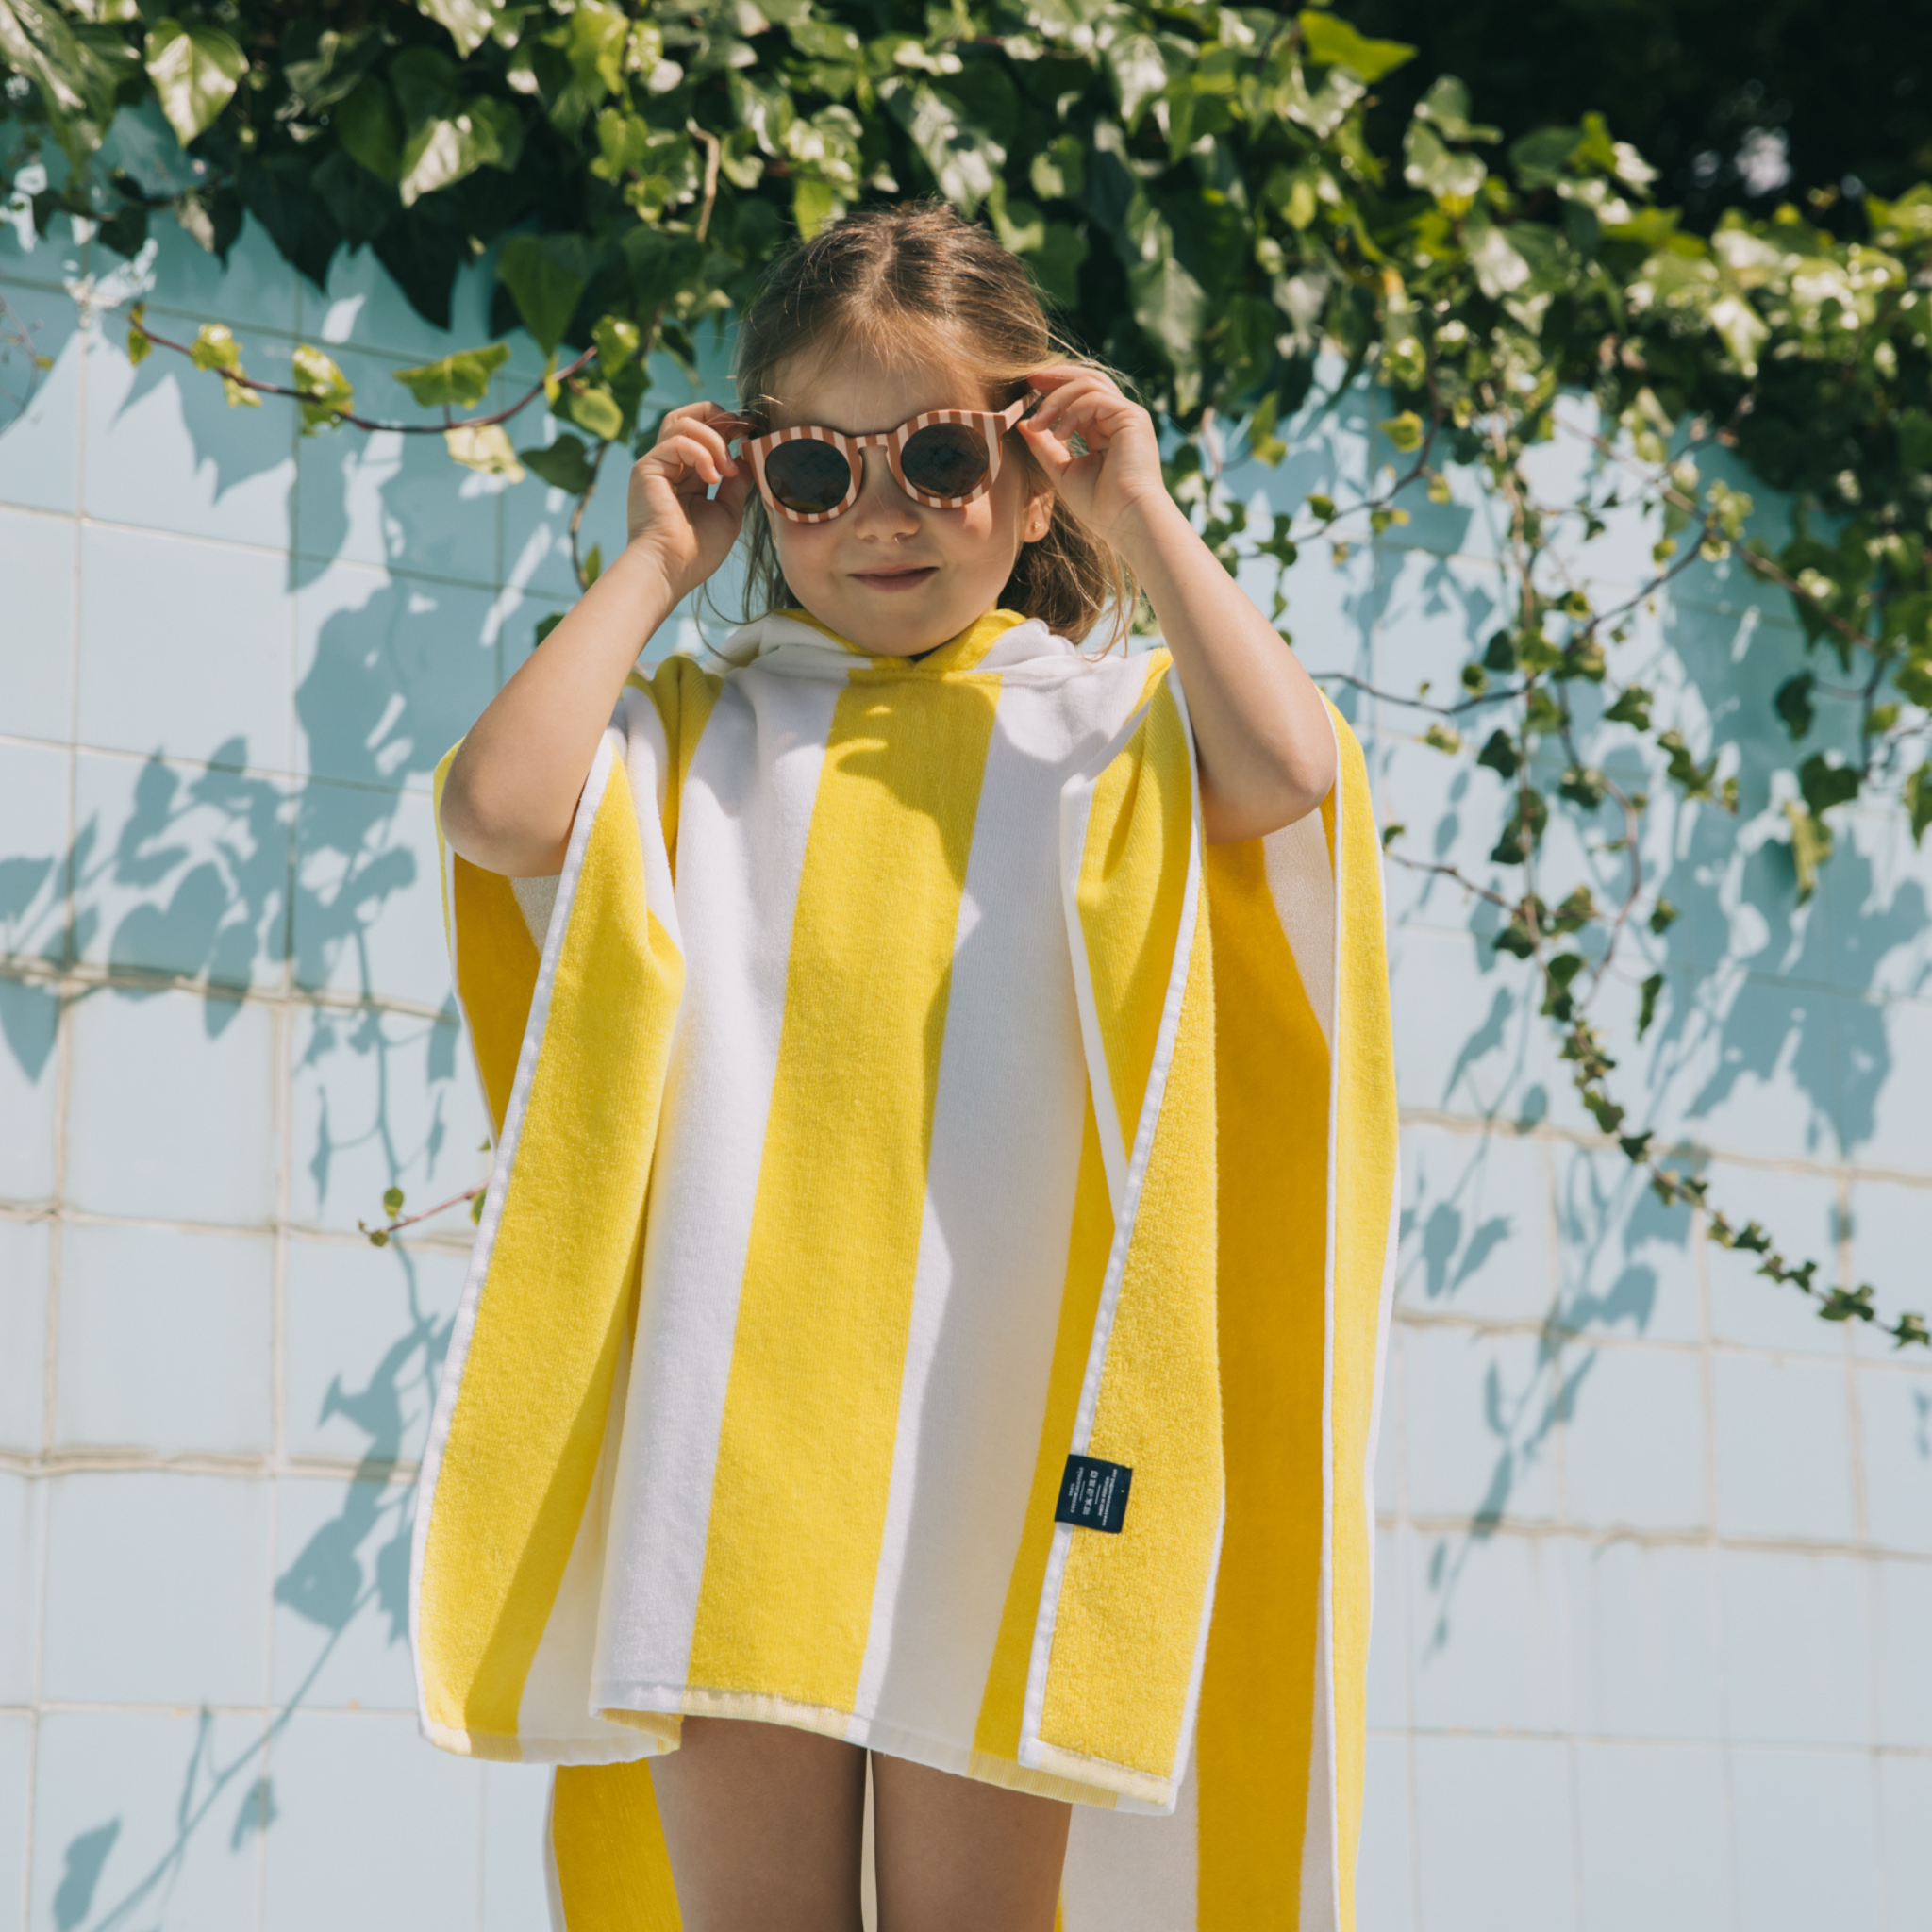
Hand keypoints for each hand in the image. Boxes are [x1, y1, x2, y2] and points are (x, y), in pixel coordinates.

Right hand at [625, 401, 753, 599]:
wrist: (671, 570)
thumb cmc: (698, 552)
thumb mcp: (728, 512)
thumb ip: (737, 483)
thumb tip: (747, 457)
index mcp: (688, 476)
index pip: (704, 433)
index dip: (729, 425)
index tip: (752, 429)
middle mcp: (670, 466)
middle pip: (688, 416)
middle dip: (718, 415)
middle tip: (741, 430)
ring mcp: (657, 465)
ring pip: (682, 422)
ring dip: (714, 440)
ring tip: (726, 471)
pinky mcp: (647, 468)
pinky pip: (677, 441)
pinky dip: (701, 453)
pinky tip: (712, 478)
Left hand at [1018, 367, 1173, 552]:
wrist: (1126, 521)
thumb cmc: (1099, 506)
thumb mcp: (1063, 471)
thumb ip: (1045, 447)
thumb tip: (1023, 425)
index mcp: (1104, 430)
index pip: (1080, 396)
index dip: (1055, 388)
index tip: (1029, 388)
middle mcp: (1118, 418)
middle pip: (1088, 379)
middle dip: (1056, 377)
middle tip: (1030, 381)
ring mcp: (1128, 415)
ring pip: (1089, 384)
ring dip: (1057, 400)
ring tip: (1039, 424)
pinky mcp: (1132, 417)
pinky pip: (1096, 398)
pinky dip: (1072, 412)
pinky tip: (1059, 434)